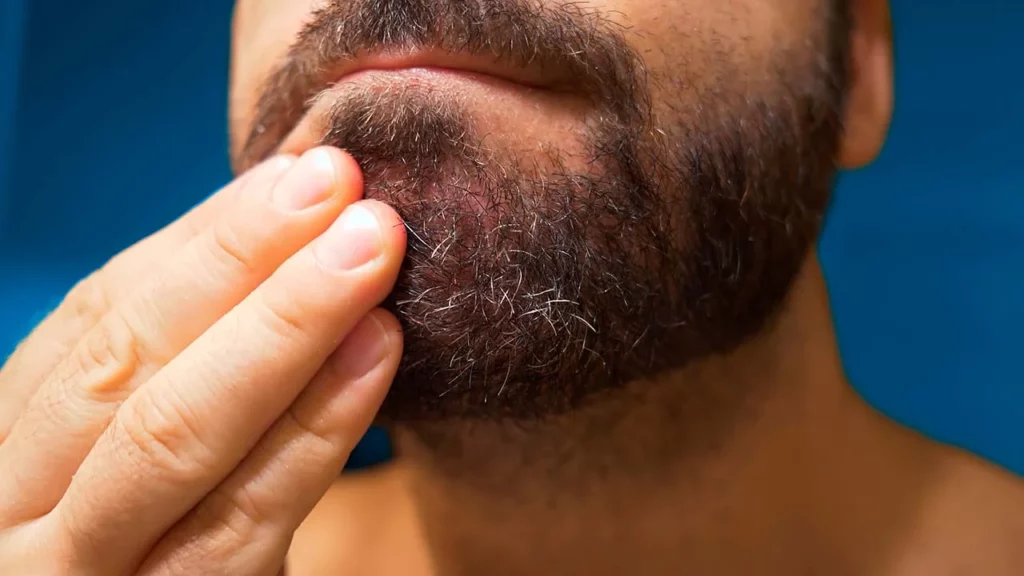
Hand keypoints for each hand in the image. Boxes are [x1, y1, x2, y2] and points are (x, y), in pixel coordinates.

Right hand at [0, 147, 406, 574]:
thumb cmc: (135, 549)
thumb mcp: (122, 457)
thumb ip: (173, 371)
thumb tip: (280, 247)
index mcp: (9, 444)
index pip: (99, 317)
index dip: (204, 240)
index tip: (301, 174)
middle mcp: (14, 509)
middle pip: (126, 359)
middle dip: (242, 263)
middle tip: (344, 185)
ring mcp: (78, 574)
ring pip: (172, 434)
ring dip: (285, 329)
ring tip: (373, 251)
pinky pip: (240, 522)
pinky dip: (313, 432)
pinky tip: (376, 357)